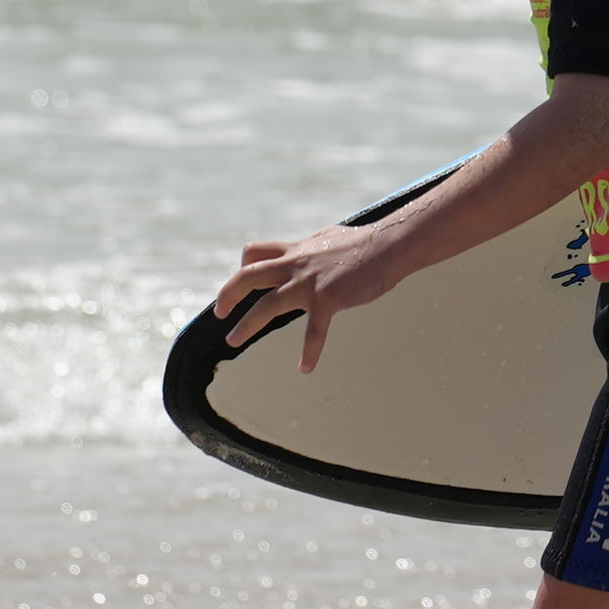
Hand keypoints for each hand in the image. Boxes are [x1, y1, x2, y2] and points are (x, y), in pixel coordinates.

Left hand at [210, 221, 404, 375]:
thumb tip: (310, 251)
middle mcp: (296, 264)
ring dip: (247, 325)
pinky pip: (315, 331)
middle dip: (228, 294)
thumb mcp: (327, 239)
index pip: (255, 252)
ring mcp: (310, 283)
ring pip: (267, 305)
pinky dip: (310, 352)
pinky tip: (305, 368)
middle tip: (219, 313)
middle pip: (248, 275)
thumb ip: (311, 249)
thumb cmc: (364, 243)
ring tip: (232, 341)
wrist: (389, 246)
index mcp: (295, 250)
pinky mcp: (329, 299)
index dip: (242, 266)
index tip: (240, 282)